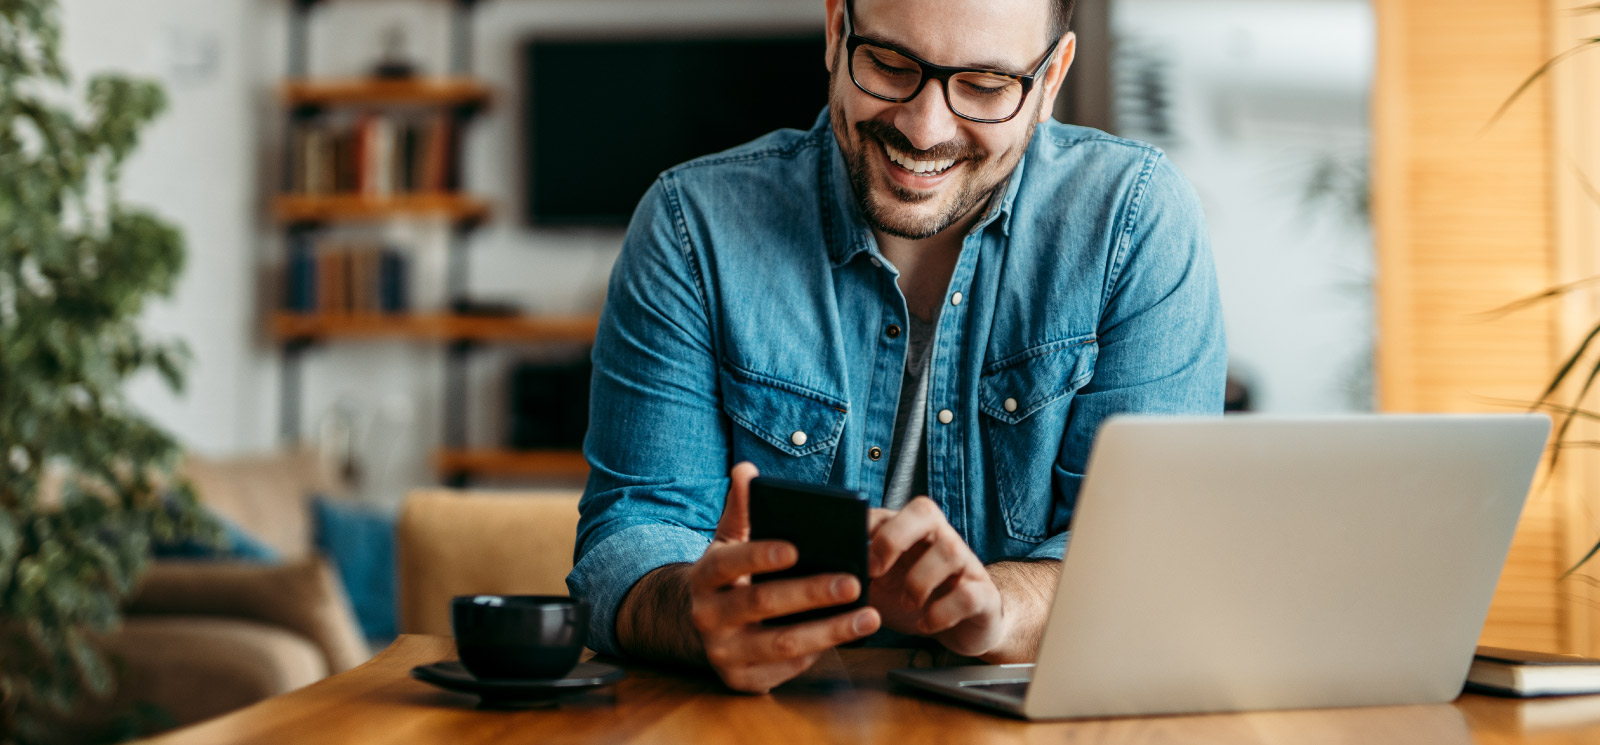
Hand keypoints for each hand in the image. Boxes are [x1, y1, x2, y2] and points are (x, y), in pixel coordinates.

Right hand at [686, 462, 881, 692]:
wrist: (702, 627)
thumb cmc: (729, 577)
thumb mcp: (730, 542)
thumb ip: (741, 508)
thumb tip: (745, 470)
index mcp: (704, 576)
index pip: (730, 564)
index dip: (760, 556)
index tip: (795, 548)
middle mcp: (707, 617)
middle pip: (761, 604)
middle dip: (810, 593)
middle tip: (853, 581)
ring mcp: (724, 653)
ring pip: (782, 644)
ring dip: (830, 631)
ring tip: (869, 616)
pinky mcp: (743, 680)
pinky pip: (787, 667)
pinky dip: (821, 652)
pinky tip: (849, 635)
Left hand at [866, 497, 1006, 657]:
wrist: (965, 626)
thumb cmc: (917, 600)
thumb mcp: (883, 587)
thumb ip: (859, 574)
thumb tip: (824, 574)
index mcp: (912, 532)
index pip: (888, 511)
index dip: (866, 527)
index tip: (850, 554)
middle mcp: (940, 538)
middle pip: (924, 510)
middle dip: (893, 538)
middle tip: (875, 570)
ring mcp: (965, 564)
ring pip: (950, 550)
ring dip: (919, 581)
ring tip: (907, 603)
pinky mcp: (983, 595)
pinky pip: (968, 594)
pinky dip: (942, 612)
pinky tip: (927, 623)